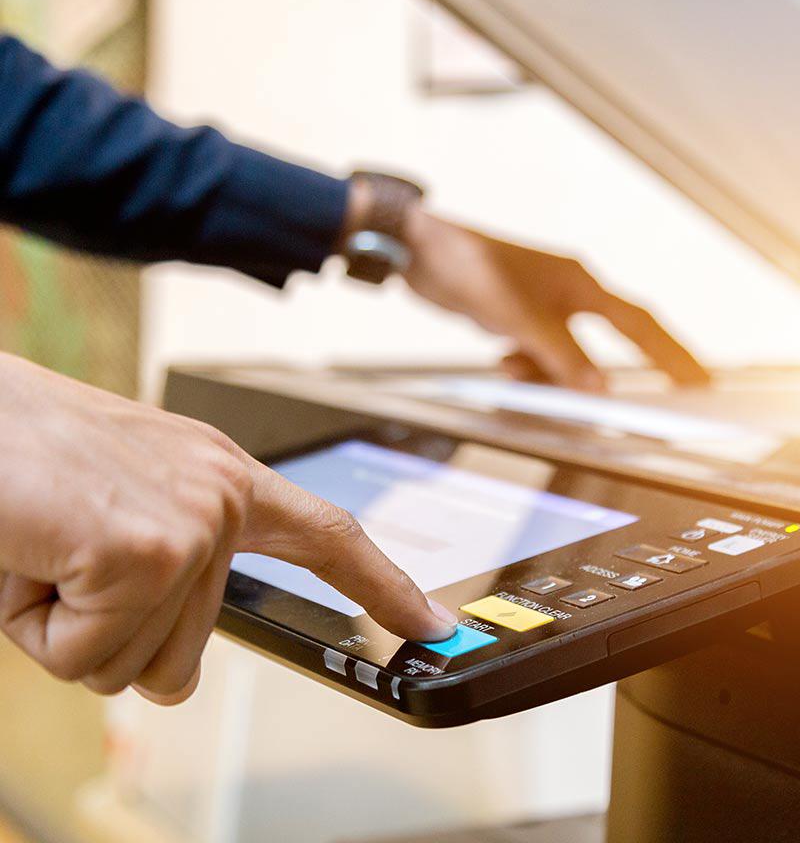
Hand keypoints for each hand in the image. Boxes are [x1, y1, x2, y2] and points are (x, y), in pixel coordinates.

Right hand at [0, 354, 455, 704]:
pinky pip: (87, 658)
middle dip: (109, 634)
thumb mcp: (124, 507)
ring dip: (70, 629)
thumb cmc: (28, 459)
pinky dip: (37, 628)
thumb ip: (175, 573)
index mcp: (224, 479)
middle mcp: (222, 496)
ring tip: (49, 549)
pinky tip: (33, 556)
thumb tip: (176, 670)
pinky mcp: (146, 551)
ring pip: (135, 665)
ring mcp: (192, 523)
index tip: (429, 623)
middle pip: (186, 655)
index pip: (329, 536)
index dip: (383, 587)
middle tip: (67, 558)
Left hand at [402, 211, 708, 390]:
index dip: (672, 353)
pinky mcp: (518, 315)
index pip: (639, 324)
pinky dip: (526, 364)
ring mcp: (543, 305)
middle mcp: (569, 293)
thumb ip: (561, 356)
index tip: (700, 379)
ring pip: (564, 355)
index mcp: (580, 284)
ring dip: (548, 371)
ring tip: (516, 368)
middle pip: (609, 342)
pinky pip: (537, 352)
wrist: (420, 250)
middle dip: (609, 374)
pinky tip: (505, 359)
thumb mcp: (519, 318)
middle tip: (634, 404)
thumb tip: (599, 390)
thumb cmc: (470, 266)